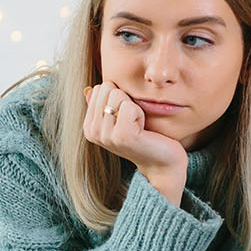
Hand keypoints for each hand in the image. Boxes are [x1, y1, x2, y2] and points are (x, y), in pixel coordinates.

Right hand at [85, 82, 187, 204]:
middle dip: (125, 99)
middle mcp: (93, 132)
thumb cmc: (144, 136)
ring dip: (133, 107)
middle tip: (132, 121)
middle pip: (108, 88)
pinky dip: (140, 113)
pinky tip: (142, 129)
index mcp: (89, 126)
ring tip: (137, 125)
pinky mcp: (122, 136)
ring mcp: (106, 135)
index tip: (125, 117)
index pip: (100, 88)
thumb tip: (89, 89)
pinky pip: (129, 106)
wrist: (162, 162)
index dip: (119, 97)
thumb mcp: (120, 118)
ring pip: (118, 95)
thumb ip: (104, 104)